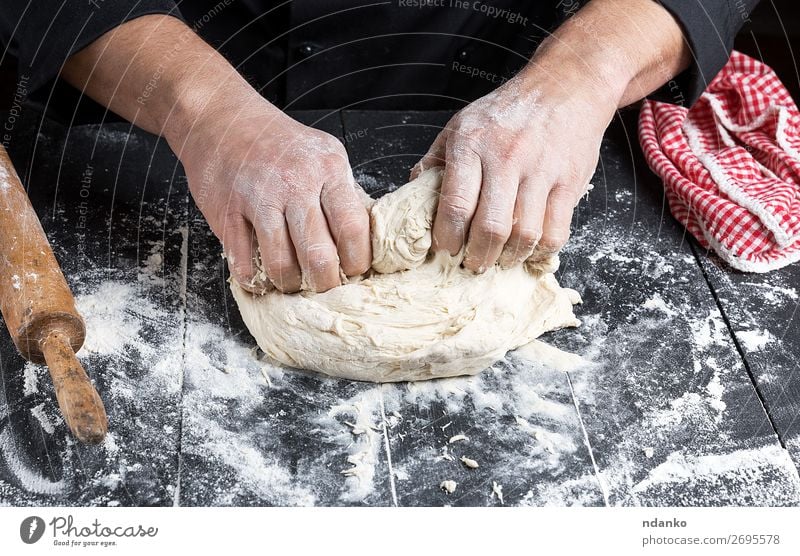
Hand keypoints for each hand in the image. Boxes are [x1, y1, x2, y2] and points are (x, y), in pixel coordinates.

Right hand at [181, 99, 370, 292]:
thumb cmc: (279, 142)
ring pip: (281, 263)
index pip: (352, 227)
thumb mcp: (323, 154)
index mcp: (327, 169)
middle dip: (325, 283)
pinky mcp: (227, 211)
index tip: (356, 272)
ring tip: (294, 284)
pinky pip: (243, 260)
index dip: (357, 260)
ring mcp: (258, 198)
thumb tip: (364, 238)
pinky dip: (254, 279)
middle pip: (319, 254)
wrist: (221, 118)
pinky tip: (262, 279)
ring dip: (290, 284)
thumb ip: (342, 192)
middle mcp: (294, 183)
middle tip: (325, 287)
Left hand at [413, 72, 616, 271]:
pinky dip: (541, 250)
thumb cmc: (508, 110)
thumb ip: (435, 161)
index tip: (446, 248)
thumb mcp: (461, 125)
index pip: (455, 205)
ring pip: (525, 234)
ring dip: (509, 258)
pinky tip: (529, 250)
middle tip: (473, 264)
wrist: (565, 86)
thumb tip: (412, 195)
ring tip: (500, 260)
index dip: (448, 237)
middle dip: (479, 257)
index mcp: (472, 145)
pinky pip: (556, 231)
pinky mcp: (570, 181)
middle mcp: (507, 158)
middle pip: (491, 227)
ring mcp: (541, 170)